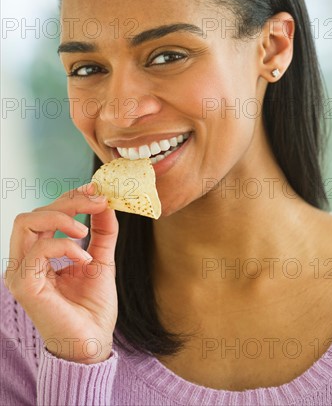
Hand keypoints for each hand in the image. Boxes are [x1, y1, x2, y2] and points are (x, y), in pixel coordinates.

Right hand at [4, 183, 118, 363]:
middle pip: (34, 213)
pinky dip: (64, 246)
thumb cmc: (92, 307)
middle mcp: (25, 261)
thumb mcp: (101, 259)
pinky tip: (85, 259)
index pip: (44, 214)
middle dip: (68, 202)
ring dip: (61, 217)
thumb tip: (106, 202)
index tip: (95, 190)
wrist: (93, 344)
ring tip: (85, 231)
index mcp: (39, 255)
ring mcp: (21, 273)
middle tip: (97, 202)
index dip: (68, 198)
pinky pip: (38, 249)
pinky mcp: (25, 285)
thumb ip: (102, 231)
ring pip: (26, 223)